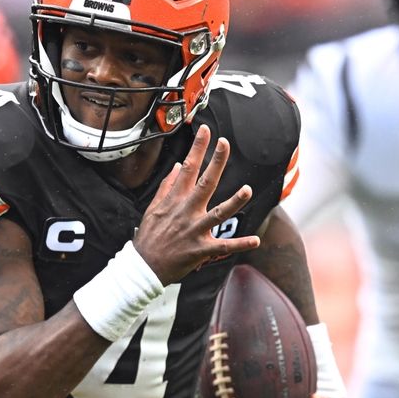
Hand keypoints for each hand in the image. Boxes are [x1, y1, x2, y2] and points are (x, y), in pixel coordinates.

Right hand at [133, 124, 259, 283]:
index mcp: (175, 200)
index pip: (188, 168)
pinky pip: (223, 246)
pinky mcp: (200, 250)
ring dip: (234, 202)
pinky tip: (256, 240)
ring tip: (247, 190)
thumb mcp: (153, 209)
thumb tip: (178, 167)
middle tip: (225, 144)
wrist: (143, 267)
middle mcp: (186, 212)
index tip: (206, 130)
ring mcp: (194, 231)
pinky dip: (240, 244)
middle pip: (205, 183)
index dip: (197, 148)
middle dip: (216, 162)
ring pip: (217, 214)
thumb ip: (167, 187)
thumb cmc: (149, 237)